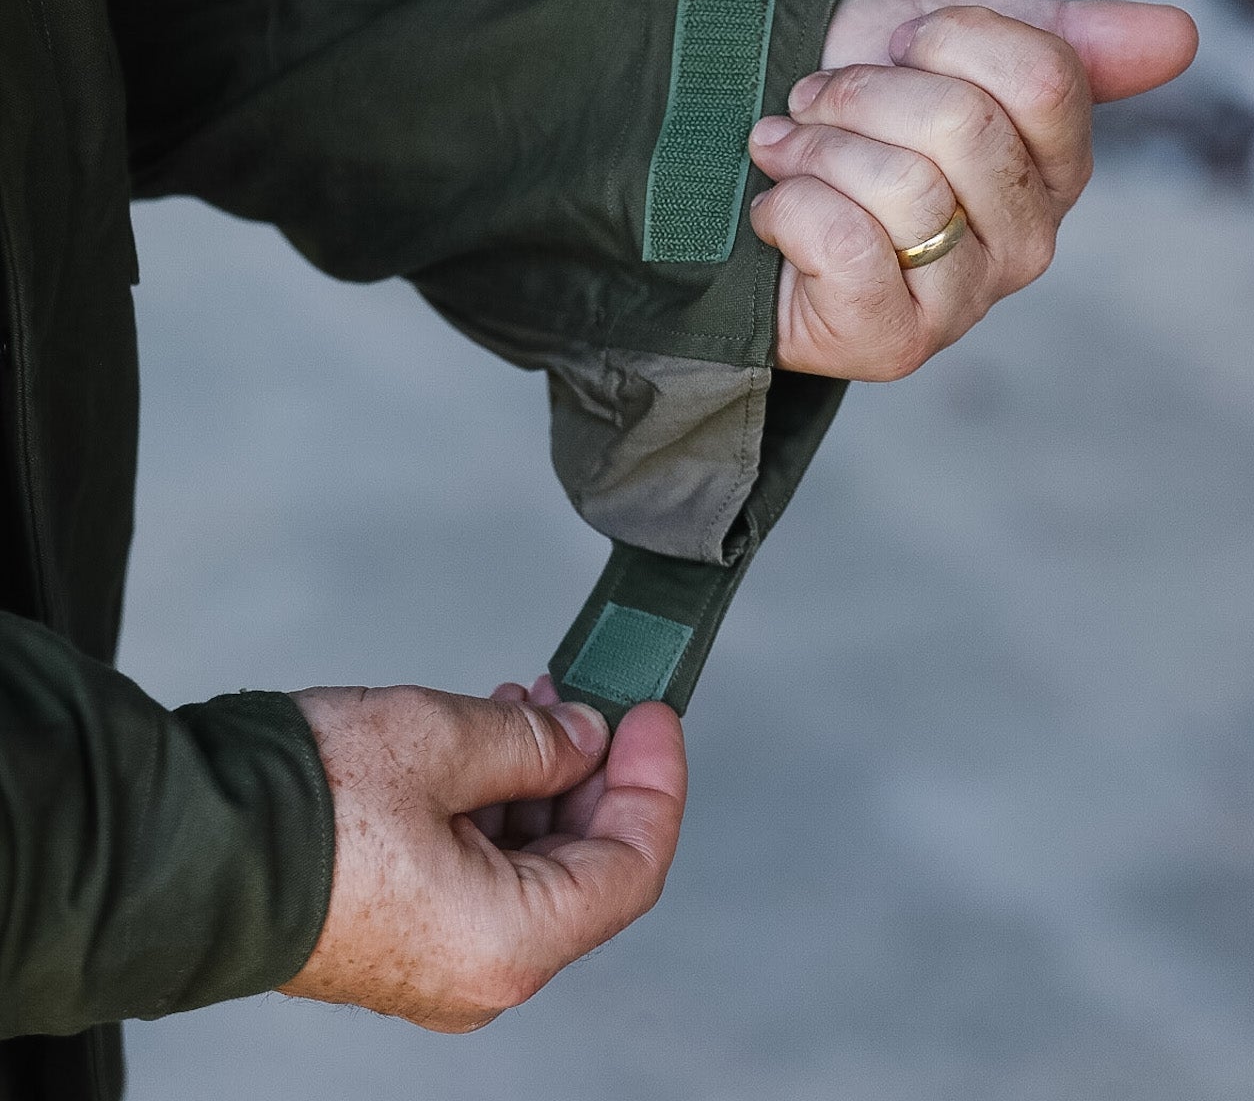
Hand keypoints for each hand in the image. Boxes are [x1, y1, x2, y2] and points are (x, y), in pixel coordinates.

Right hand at [282, 676, 685, 1030]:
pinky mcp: (398, 934)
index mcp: (508, 943)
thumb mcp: (442, 741)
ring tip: (524, 702)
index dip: (653, 782)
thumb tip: (584, 738)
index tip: (652, 712)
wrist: (188, 844)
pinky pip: (477, 873)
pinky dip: (492, 806)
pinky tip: (482, 740)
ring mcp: (435, 959)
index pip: (631, 866)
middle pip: (582, 870)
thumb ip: (534, 742)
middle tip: (584, 694)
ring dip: (538, 780)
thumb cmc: (305, 804)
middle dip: (592, 773)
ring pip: (527, 867)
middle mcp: (480, 972)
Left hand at [749, 0, 1197, 378]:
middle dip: (863, 92)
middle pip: (964, 124)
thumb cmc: (855, 101)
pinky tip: (777, 211)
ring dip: (812, 148)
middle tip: (819, 101)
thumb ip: (1062, 35)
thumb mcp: (949, 37)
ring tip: (787, 152)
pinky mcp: (893, 344)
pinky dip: (787, 206)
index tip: (902, 49)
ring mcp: (966, 302)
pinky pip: (845, 244)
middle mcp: (1029, 240)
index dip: (948, 37)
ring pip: (900, 185)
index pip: (1044, 75)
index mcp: (1058, 163)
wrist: (730, 160)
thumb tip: (1183, 35)